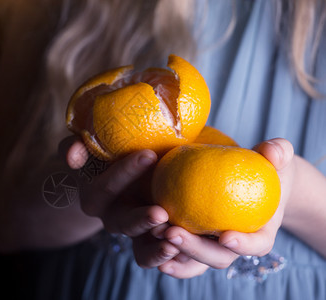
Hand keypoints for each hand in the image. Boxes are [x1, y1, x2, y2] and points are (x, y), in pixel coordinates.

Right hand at [61, 136, 181, 268]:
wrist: (128, 173)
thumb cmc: (107, 154)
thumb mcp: (88, 147)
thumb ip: (76, 146)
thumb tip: (72, 157)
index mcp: (95, 196)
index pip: (106, 187)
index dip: (123, 173)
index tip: (149, 155)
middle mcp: (113, 217)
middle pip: (124, 223)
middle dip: (141, 220)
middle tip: (161, 213)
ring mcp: (135, 232)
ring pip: (141, 247)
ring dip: (157, 246)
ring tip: (175, 241)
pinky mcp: (153, 240)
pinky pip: (159, 255)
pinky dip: (171, 256)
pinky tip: (187, 252)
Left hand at [157, 138, 295, 278]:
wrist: (244, 176)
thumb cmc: (261, 167)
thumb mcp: (272, 157)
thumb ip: (276, 153)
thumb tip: (274, 151)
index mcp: (260, 232)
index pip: (258, 245)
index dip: (245, 245)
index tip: (226, 236)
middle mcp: (233, 245)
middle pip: (218, 257)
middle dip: (196, 250)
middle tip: (173, 233)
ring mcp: (210, 244)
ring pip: (194, 261)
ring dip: (174, 252)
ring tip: (155, 234)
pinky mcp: (191, 238)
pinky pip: (177, 253)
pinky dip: (164, 252)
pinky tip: (148, 238)